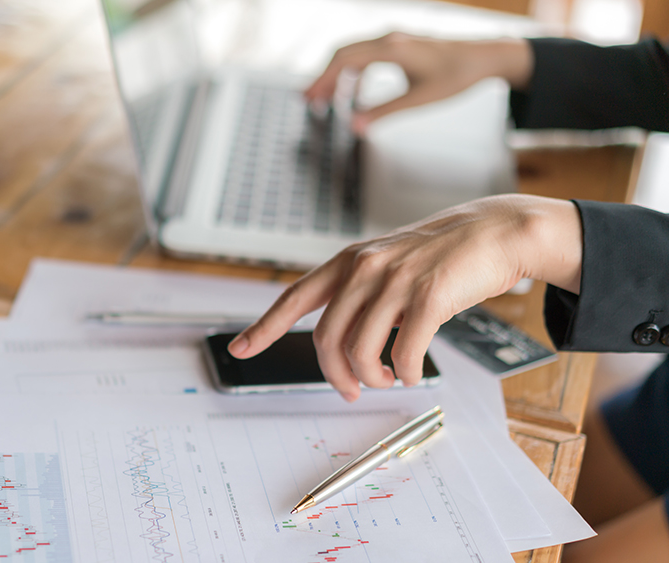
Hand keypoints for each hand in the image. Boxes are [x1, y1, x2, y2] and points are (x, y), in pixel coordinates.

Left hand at [228, 195, 581, 400]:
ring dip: (370, 377)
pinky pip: (403, 353)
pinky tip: (410, 371)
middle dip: (335, 375)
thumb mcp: (387, 263)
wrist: (494, 231)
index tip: (241, 348)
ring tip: (385, 378)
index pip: (294, 297)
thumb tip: (342, 343)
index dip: (264, 327)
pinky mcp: (428, 297)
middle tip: (350, 390)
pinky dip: (404, 373)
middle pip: (327, 339)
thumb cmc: (440, 254)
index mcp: (349, 262)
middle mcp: (364, 269)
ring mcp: (395, 281)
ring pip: (360, 350)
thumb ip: (359, 293)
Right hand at [305, 33, 532, 132]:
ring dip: (337, 75)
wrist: (484, 57)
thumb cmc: (456, 76)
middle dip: (323, 78)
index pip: (344, 60)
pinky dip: (353, 72)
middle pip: (342, 54)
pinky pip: (366, 55)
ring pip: (352, 53)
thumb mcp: (420, 99)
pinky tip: (353, 92)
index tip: (308, 98)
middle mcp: (389, 38)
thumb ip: (384, 112)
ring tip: (326, 99)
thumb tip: (355, 126)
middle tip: (309, 101)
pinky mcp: (399, 43)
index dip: (322, 80)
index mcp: (391, 49)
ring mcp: (393, 38)